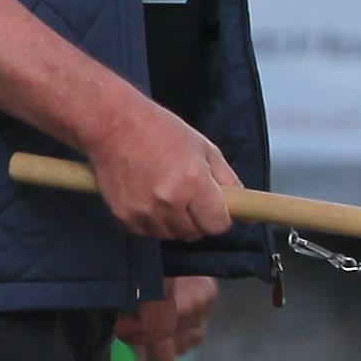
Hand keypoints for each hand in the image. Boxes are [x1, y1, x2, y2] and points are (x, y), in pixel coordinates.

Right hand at [86, 95, 237, 238]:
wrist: (112, 125)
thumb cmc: (160, 131)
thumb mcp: (204, 149)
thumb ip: (229, 181)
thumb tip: (248, 212)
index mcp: (193, 182)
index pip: (217, 225)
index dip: (220, 218)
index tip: (215, 208)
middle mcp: (169, 201)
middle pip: (196, 233)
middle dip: (198, 219)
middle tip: (189, 196)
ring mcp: (144, 211)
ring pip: (172, 235)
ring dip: (175, 222)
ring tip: (166, 193)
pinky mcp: (124, 217)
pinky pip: (148, 232)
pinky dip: (152, 222)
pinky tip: (148, 197)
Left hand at [116, 275, 217, 360]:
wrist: (156, 240)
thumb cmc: (134, 270)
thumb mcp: (127, 307)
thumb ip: (135, 338)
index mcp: (160, 310)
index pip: (164, 352)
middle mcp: (187, 308)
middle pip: (180, 345)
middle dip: (165, 350)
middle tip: (153, 350)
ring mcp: (202, 300)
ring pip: (194, 336)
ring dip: (179, 339)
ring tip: (166, 335)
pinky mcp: (211, 293)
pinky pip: (202, 322)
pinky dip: (191, 325)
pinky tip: (179, 319)